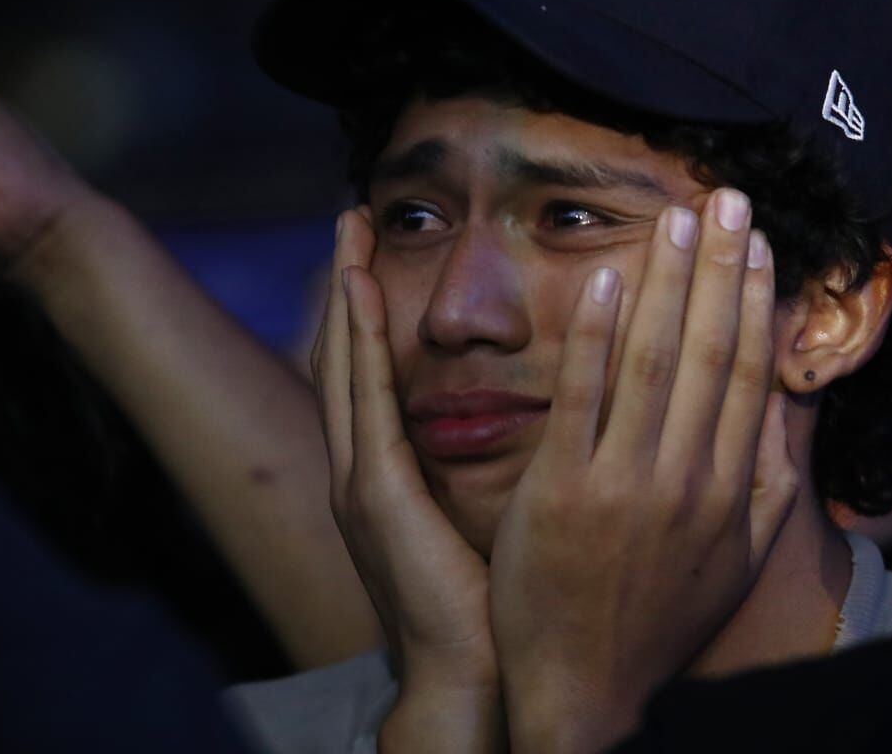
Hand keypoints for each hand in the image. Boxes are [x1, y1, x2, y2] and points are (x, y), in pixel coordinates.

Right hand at [313, 208, 503, 749]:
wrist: (473, 673)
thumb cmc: (498, 599)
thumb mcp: (496, 510)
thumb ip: (497, 454)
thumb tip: (548, 407)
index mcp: (391, 475)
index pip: (374, 374)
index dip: (370, 313)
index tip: (379, 253)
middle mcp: (363, 469)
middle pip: (346, 356)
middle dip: (345, 285)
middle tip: (351, 218)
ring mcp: (359, 480)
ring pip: (343, 365)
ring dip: (344, 294)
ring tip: (347, 230)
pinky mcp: (373, 494)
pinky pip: (364, 398)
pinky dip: (358, 339)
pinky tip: (361, 288)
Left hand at [489, 190, 799, 752]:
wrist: (590, 693)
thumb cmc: (658, 620)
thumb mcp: (735, 563)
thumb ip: (768, 487)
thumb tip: (784, 414)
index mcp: (731, 491)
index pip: (749, 375)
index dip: (755, 302)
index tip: (759, 245)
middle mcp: (689, 479)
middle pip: (709, 352)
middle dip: (721, 268)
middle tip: (727, 198)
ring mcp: (626, 484)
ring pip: (653, 361)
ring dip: (667, 281)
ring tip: (677, 217)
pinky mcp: (563, 492)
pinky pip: (583, 397)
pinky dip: (598, 334)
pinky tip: (607, 278)